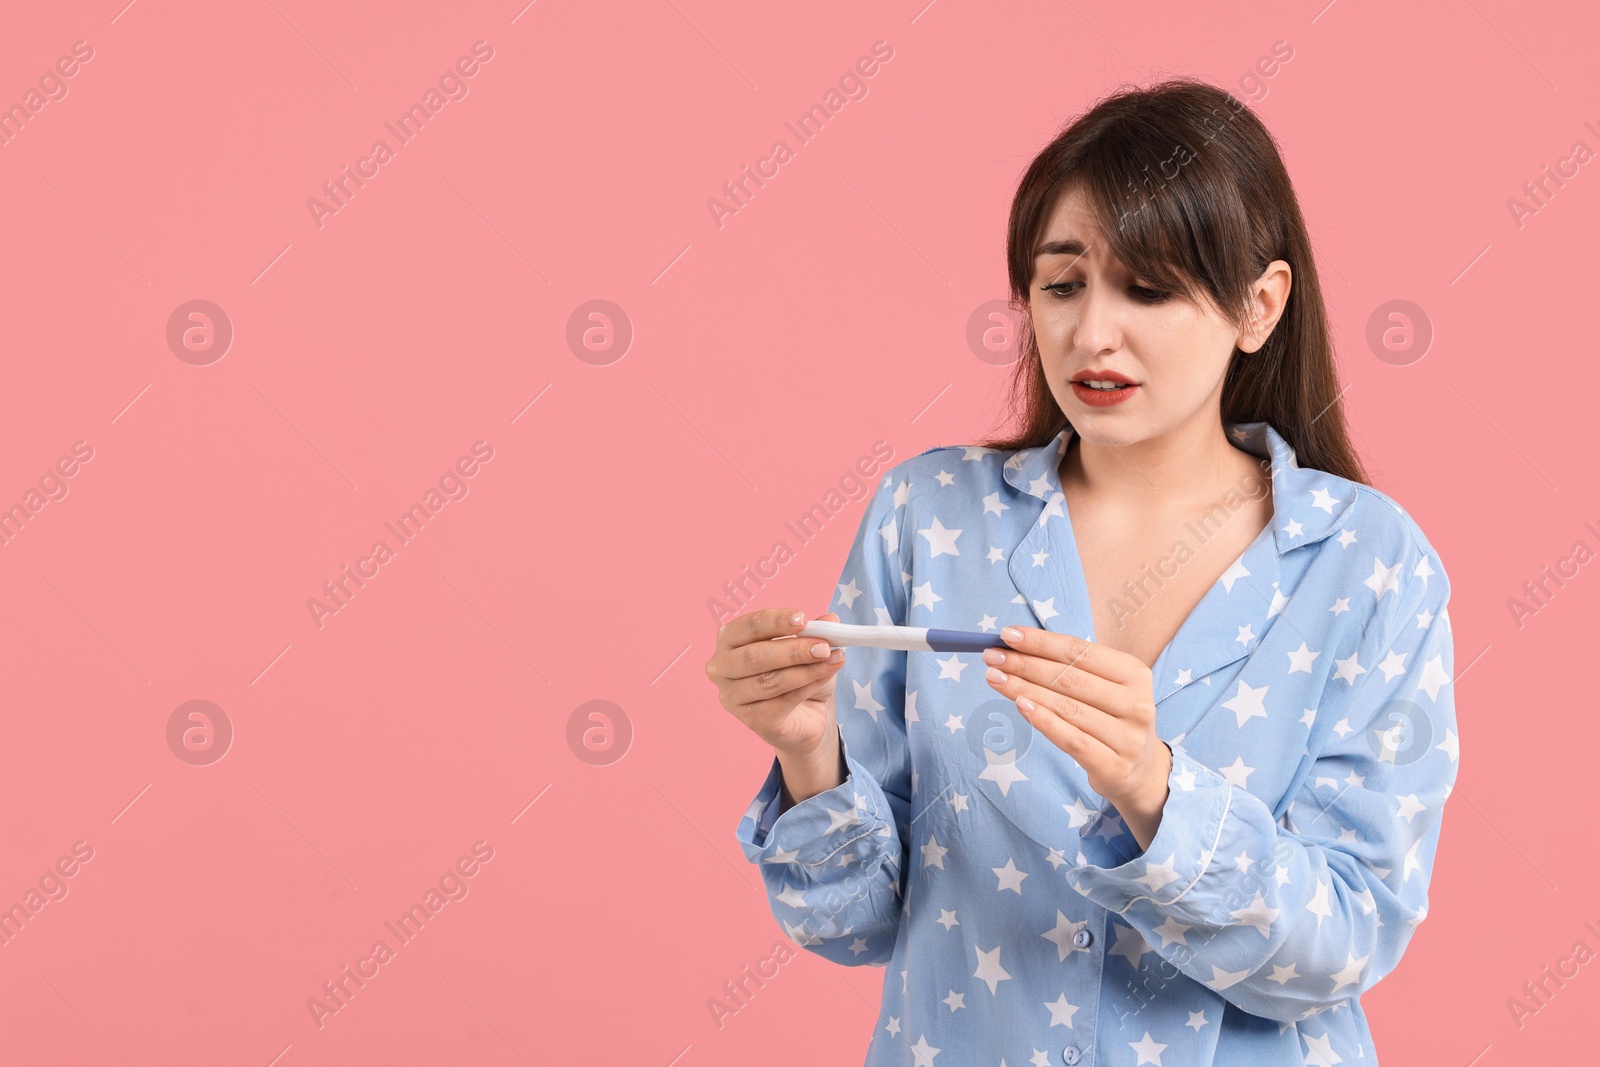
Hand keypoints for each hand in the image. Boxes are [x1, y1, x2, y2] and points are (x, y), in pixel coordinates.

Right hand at [706, 608, 847, 757]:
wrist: (806, 714)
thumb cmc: (797, 672)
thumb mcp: (807, 645)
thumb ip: (815, 631)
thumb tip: (830, 620)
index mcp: (728, 640)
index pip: (748, 626)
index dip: (775, 621)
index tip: (802, 618)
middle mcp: (721, 668)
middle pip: (754, 656)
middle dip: (792, 650)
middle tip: (823, 646)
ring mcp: (732, 698)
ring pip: (770, 681)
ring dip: (806, 669)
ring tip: (833, 659)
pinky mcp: (751, 720)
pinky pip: (782, 701)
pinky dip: (807, 687)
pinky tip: (826, 676)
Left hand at [982, 626, 1172, 851]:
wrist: (1139, 770)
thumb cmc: (1111, 717)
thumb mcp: (1103, 686)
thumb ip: (1069, 667)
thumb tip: (1017, 646)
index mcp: (1134, 673)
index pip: (1080, 651)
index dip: (1041, 642)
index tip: (1007, 634)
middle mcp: (1136, 703)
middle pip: (1069, 678)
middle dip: (1025, 664)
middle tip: (992, 657)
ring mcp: (1127, 737)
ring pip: (1066, 707)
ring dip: (1024, 690)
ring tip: (995, 678)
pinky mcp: (1114, 766)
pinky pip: (1070, 739)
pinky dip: (1043, 721)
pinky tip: (1020, 706)